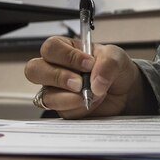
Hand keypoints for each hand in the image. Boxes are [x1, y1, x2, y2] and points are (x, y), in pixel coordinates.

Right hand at [24, 36, 155, 118]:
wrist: (126, 91)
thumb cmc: (115, 69)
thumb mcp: (116, 57)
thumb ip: (108, 64)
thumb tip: (96, 82)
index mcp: (66, 49)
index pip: (51, 48)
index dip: (67, 56)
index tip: (88, 63)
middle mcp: (56, 68)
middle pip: (34, 70)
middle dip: (58, 77)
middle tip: (80, 83)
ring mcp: (56, 90)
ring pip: (45, 95)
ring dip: (69, 97)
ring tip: (90, 94)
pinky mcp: (62, 108)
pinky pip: (59, 111)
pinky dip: (76, 108)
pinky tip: (89, 103)